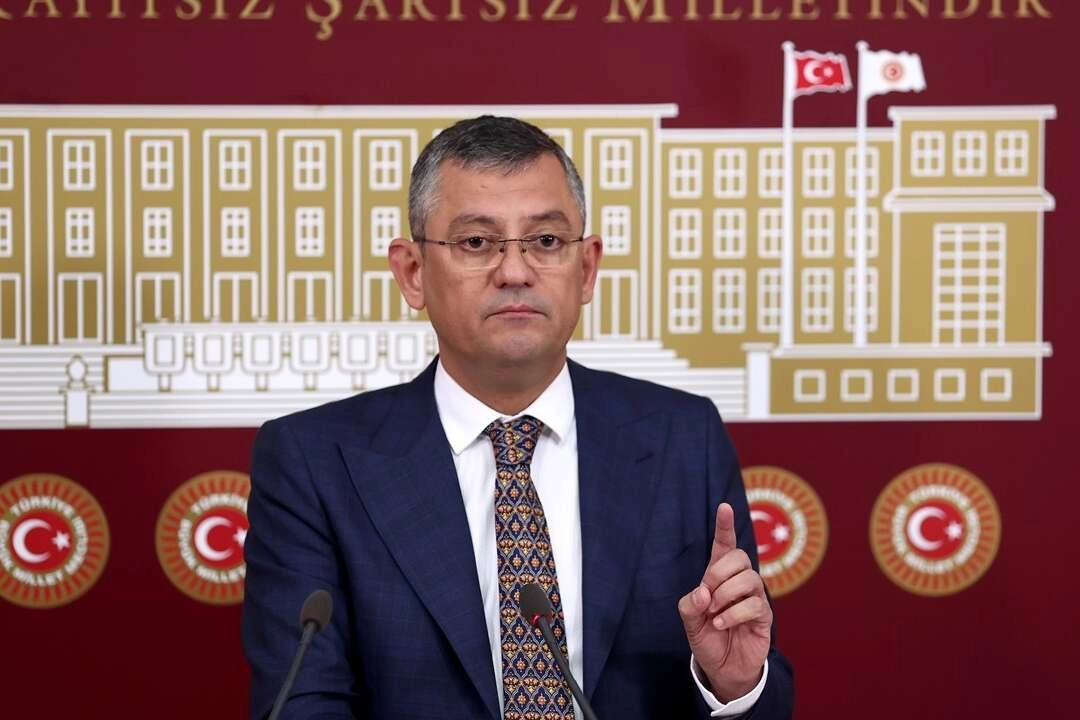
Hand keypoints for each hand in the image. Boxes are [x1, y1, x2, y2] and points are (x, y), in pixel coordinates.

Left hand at [678, 503, 771, 700]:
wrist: (722, 668)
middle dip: (719, 572)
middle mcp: (738, 583)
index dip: (725, 526)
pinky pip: (755, 604)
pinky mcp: (763, 616)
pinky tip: (721, 624)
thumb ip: (690, 604)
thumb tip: (704, 592)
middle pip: (739, 557)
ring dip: (727, 595)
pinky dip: (733, 614)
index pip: (724, 546)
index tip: (724, 507)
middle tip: (708, 594)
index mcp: (718, 577)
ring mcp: (754, 598)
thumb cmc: (707, 638)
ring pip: (750, 578)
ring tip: (714, 614)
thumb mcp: (689, 621)